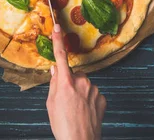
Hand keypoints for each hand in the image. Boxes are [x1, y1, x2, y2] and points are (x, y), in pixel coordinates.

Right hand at [46, 24, 105, 139]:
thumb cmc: (63, 126)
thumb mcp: (51, 104)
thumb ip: (54, 84)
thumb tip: (55, 70)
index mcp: (65, 83)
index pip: (60, 57)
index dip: (58, 41)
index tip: (57, 28)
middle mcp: (81, 82)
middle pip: (73, 76)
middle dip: (69, 83)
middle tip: (65, 102)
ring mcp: (94, 90)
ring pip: (84, 85)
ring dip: (80, 93)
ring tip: (75, 110)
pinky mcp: (102, 98)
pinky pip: (93, 94)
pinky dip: (88, 100)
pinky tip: (84, 113)